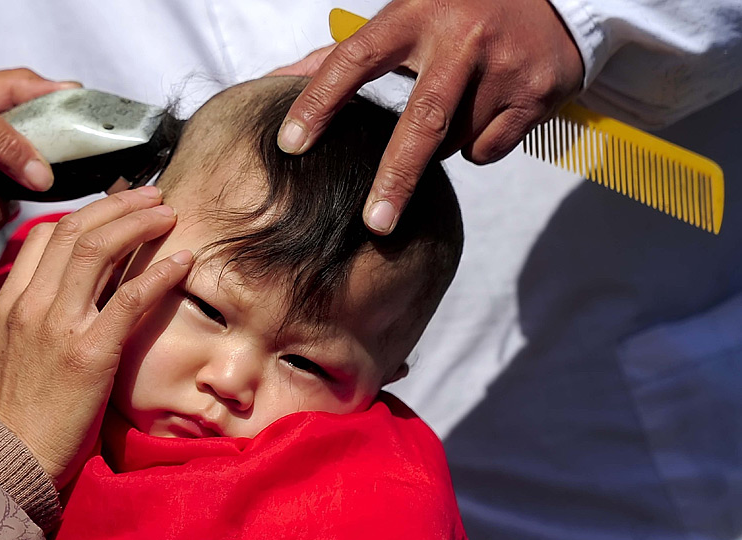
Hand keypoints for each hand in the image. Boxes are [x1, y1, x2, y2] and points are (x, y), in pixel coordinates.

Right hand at [0, 186, 191, 488]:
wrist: (17, 456)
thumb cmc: (28, 406)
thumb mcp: (20, 346)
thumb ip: (42, 308)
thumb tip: (82, 281)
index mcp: (11, 300)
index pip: (45, 235)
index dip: (88, 211)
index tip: (120, 206)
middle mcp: (31, 304)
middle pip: (75, 230)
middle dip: (119, 206)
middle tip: (153, 196)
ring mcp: (59, 326)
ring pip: (98, 250)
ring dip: (139, 224)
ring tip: (169, 214)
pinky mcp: (90, 352)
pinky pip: (130, 297)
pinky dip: (159, 272)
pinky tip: (183, 261)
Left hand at [276, 0, 583, 233]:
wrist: (556, 0)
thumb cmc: (455, 14)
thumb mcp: (403, 19)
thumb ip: (342, 53)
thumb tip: (276, 79)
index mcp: (415, 14)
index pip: (354, 60)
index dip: (320, 103)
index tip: (291, 144)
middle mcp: (460, 38)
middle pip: (422, 122)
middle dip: (396, 178)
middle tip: (374, 224)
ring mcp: (502, 67)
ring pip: (452, 142)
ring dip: (438, 147)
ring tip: (453, 107)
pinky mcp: (534, 95)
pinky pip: (487, 150)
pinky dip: (476, 147)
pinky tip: (487, 111)